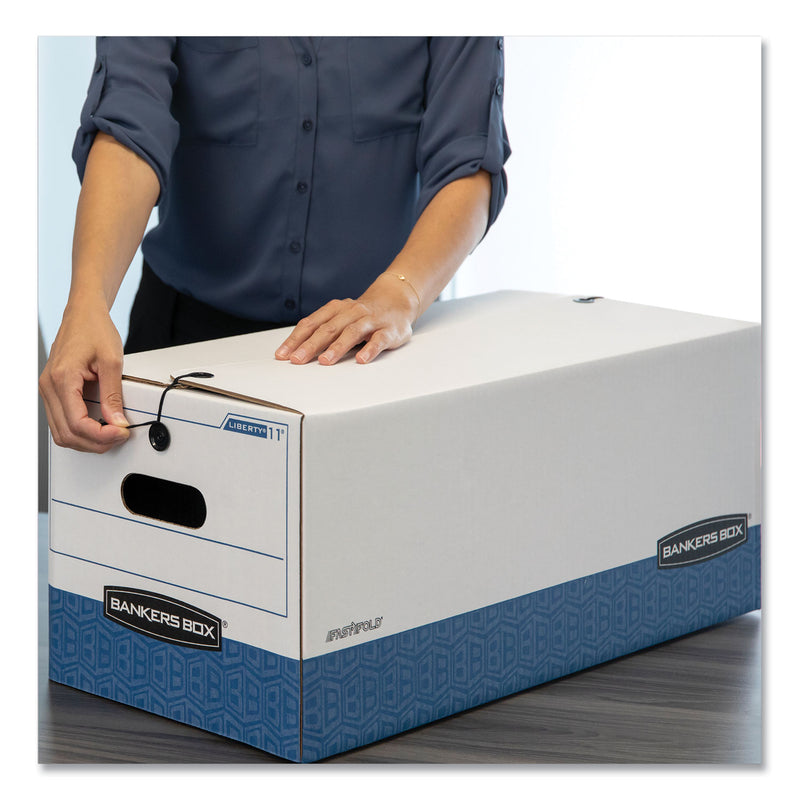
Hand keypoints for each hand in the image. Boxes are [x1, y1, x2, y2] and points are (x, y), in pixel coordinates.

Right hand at [39, 299, 130, 451]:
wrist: (83, 314)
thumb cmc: (94, 330)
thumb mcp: (112, 361)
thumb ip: (113, 394)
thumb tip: (117, 421)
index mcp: (62, 378)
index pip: (77, 423)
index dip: (101, 435)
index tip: (120, 433)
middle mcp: (49, 386)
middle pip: (66, 433)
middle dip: (95, 442)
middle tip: (119, 436)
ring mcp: (48, 389)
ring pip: (61, 432)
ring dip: (86, 440)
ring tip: (110, 434)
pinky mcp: (53, 390)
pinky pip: (60, 420)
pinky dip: (79, 430)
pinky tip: (98, 427)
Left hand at [274, 273, 419, 364]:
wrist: (397, 298)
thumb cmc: (363, 313)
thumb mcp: (341, 316)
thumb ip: (322, 330)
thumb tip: (295, 350)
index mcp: (336, 309)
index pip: (312, 323)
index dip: (296, 339)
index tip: (282, 354)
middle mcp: (352, 312)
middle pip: (329, 328)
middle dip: (311, 345)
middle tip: (297, 360)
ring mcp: (370, 321)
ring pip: (352, 332)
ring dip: (337, 347)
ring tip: (325, 361)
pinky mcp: (389, 331)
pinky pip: (378, 340)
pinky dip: (369, 350)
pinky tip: (361, 360)